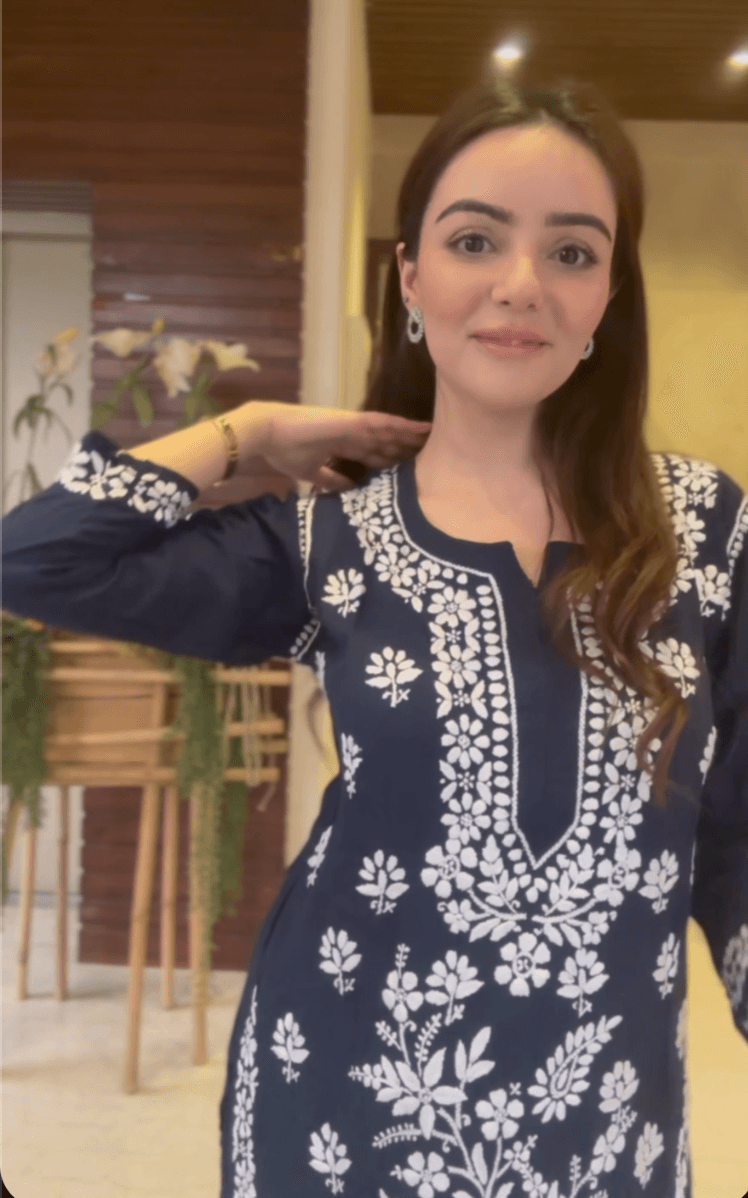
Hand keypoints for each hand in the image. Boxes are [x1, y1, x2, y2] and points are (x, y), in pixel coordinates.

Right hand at [254, 402, 431, 491]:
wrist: (267, 432)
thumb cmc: (284, 450)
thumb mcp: (312, 473)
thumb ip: (331, 480)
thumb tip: (349, 490)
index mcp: (343, 445)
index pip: (374, 454)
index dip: (393, 460)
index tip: (412, 469)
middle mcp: (352, 434)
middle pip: (387, 442)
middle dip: (408, 448)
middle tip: (435, 453)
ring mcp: (352, 425)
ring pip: (390, 430)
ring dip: (410, 434)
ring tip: (434, 436)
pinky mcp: (350, 420)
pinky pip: (381, 422)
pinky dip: (400, 425)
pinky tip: (417, 428)